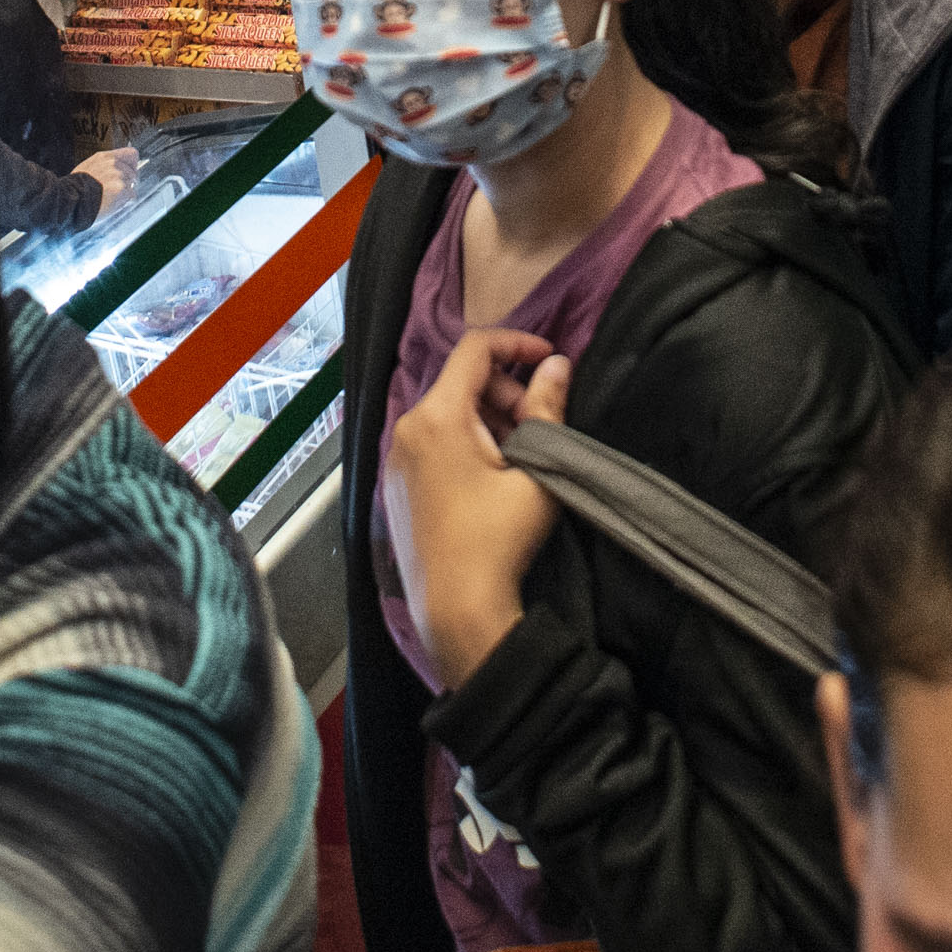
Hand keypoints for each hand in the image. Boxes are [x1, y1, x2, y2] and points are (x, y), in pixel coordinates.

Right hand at [71, 145, 141, 222]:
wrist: (70, 200)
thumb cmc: (75, 188)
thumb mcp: (87, 168)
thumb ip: (104, 167)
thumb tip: (115, 171)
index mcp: (105, 157)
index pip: (132, 154)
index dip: (132, 165)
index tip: (128, 173)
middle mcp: (114, 164)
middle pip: (134, 173)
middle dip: (127, 183)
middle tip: (113, 192)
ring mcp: (119, 176)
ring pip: (132, 186)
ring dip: (124, 194)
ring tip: (108, 198)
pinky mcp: (122, 190)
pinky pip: (131, 198)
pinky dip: (124, 203)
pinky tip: (111, 204)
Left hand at [383, 329, 571, 688]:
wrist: (456, 608)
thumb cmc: (499, 538)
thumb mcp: (536, 471)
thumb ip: (546, 410)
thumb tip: (557, 365)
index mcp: (437, 416)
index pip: (474, 349)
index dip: (517, 342)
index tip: (550, 359)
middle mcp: (406, 428)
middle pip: (460, 381)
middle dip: (506, 390)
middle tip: (540, 424)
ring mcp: (395, 459)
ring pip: (446, 412)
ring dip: (487, 418)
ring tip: (520, 455)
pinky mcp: (394, 485)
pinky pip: (431, 441)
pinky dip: (464, 441)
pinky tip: (491, 476)